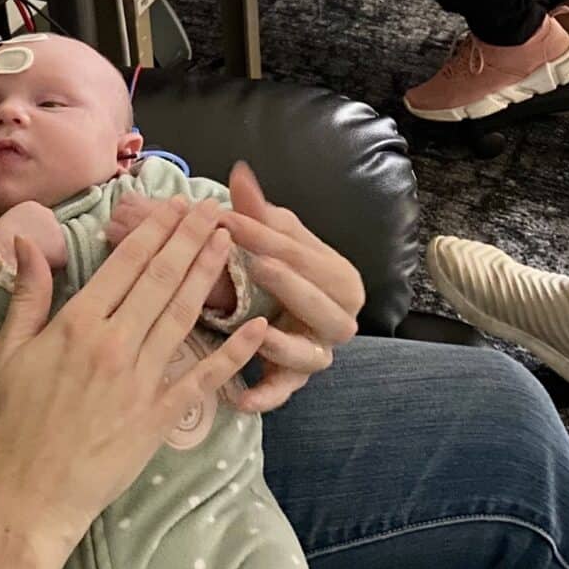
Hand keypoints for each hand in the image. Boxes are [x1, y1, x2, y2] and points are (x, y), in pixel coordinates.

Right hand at [0, 199, 267, 568]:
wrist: (30, 498)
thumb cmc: (13, 424)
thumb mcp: (6, 353)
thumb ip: (27, 296)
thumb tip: (29, 243)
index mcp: (77, 324)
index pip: (126, 264)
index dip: (154, 230)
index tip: (174, 204)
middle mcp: (116, 344)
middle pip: (160, 279)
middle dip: (189, 238)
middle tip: (212, 207)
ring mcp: (142, 380)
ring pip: (182, 315)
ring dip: (208, 274)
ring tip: (228, 241)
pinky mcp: (160, 416)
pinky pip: (202, 377)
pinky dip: (233, 352)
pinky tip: (256, 326)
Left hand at [220, 162, 363, 412]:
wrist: (286, 314)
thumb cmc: (281, 269)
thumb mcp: (274, 239)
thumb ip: (258, 210)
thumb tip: (240, 171)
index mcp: (341, 279)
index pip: (306, 254)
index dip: (267, 235)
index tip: (226, 219)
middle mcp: (339, 320)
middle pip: (324, 306)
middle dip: (291, 285)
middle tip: (257, 264)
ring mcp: (317, 354)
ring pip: (311, 356)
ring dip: (285, 345)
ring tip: (259, 333)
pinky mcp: (293, 381)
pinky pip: (283, 393)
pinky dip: (265, 398)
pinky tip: (239, 396)